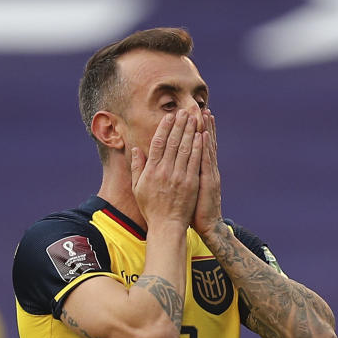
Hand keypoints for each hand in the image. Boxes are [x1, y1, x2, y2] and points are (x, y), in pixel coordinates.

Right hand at [130, 109, 201, 228]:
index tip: (169, 116)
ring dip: (190, 131)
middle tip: (185, 111)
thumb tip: (135, 149)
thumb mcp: (137, 188)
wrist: (166, 226)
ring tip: (194, 118)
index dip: (164, 128)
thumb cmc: (151, 208)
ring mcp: (179, 177)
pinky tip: (201, 136)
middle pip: (173, 142)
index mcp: (151, 171)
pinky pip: (195, 161)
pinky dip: (198, 147)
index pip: (158, 143)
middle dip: (179, 125)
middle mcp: (165, 171)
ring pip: (185, 149)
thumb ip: (136, 167)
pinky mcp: (191, 183)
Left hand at [193, 110, 223, 237]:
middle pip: (205, 144)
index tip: (193, 118)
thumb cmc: (194, 210)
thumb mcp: (188, 190)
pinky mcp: (209, 182)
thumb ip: (183, 176)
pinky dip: (205, 148)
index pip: (198, 148)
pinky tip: (204, 136)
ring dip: (207, 131)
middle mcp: (207, 170)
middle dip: (203, 126)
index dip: (197, 133)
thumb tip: (176, 166)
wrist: (208, 226)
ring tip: (205, 115)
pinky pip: (206, 162)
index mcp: (200, 171)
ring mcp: (209, 175)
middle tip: (202, 109)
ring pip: (207, 149)